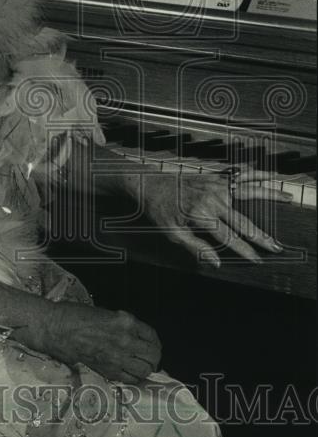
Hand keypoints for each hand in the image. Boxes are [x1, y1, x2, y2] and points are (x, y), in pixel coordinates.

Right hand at [42, 301, 160, 382]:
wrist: (56, 329)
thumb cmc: (76, 315)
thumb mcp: (106, 313)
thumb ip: (123, 325)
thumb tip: (135, 336)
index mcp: (126, 322)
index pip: (152, 336)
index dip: (155, 342)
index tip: (152, 345)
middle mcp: (126, 340)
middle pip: (153, 355)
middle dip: (154, 357)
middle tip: (150, 358)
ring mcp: (117, 357)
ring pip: (145, 370)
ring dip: (146, 369)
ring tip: (141, 367)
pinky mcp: (107, 370)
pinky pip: (130, 379)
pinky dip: (133, 378)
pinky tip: (129, 374)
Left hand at [135, 167, 290, 268]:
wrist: (147, 183)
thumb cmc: (158, 210)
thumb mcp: (172, 233)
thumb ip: (196, 248)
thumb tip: (216, 262)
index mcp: (202, 215)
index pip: (229, 238)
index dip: (244, 251)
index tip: (257, 260)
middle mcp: (213, 199)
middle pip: (243, 221)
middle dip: (262, 236)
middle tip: (276, 246)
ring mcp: (215, 185)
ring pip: (249, 191)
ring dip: (270, 195)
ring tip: (288, 197)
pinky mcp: (214, 177)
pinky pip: (239, 175)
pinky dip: (255, 173)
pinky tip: (269, 174)